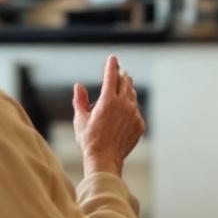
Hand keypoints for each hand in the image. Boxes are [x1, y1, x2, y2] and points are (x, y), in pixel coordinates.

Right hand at [73, 55, 144, 176]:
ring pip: (132, 96)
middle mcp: (123, 104)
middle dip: (122, 76)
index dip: (112, 65)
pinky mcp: (139, 124)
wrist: (105, 159)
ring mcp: (133, 114)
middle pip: (125, 82)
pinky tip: (126, 110)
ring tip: (125, 87)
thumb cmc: (90, 140)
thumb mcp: (80, 119)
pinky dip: (131, 107)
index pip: (111, 76)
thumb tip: (78, 85)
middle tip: (120, 72)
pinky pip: (136, 111)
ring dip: (128, 89)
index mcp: (108, 100)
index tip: (113, 58)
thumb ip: (79, 100)